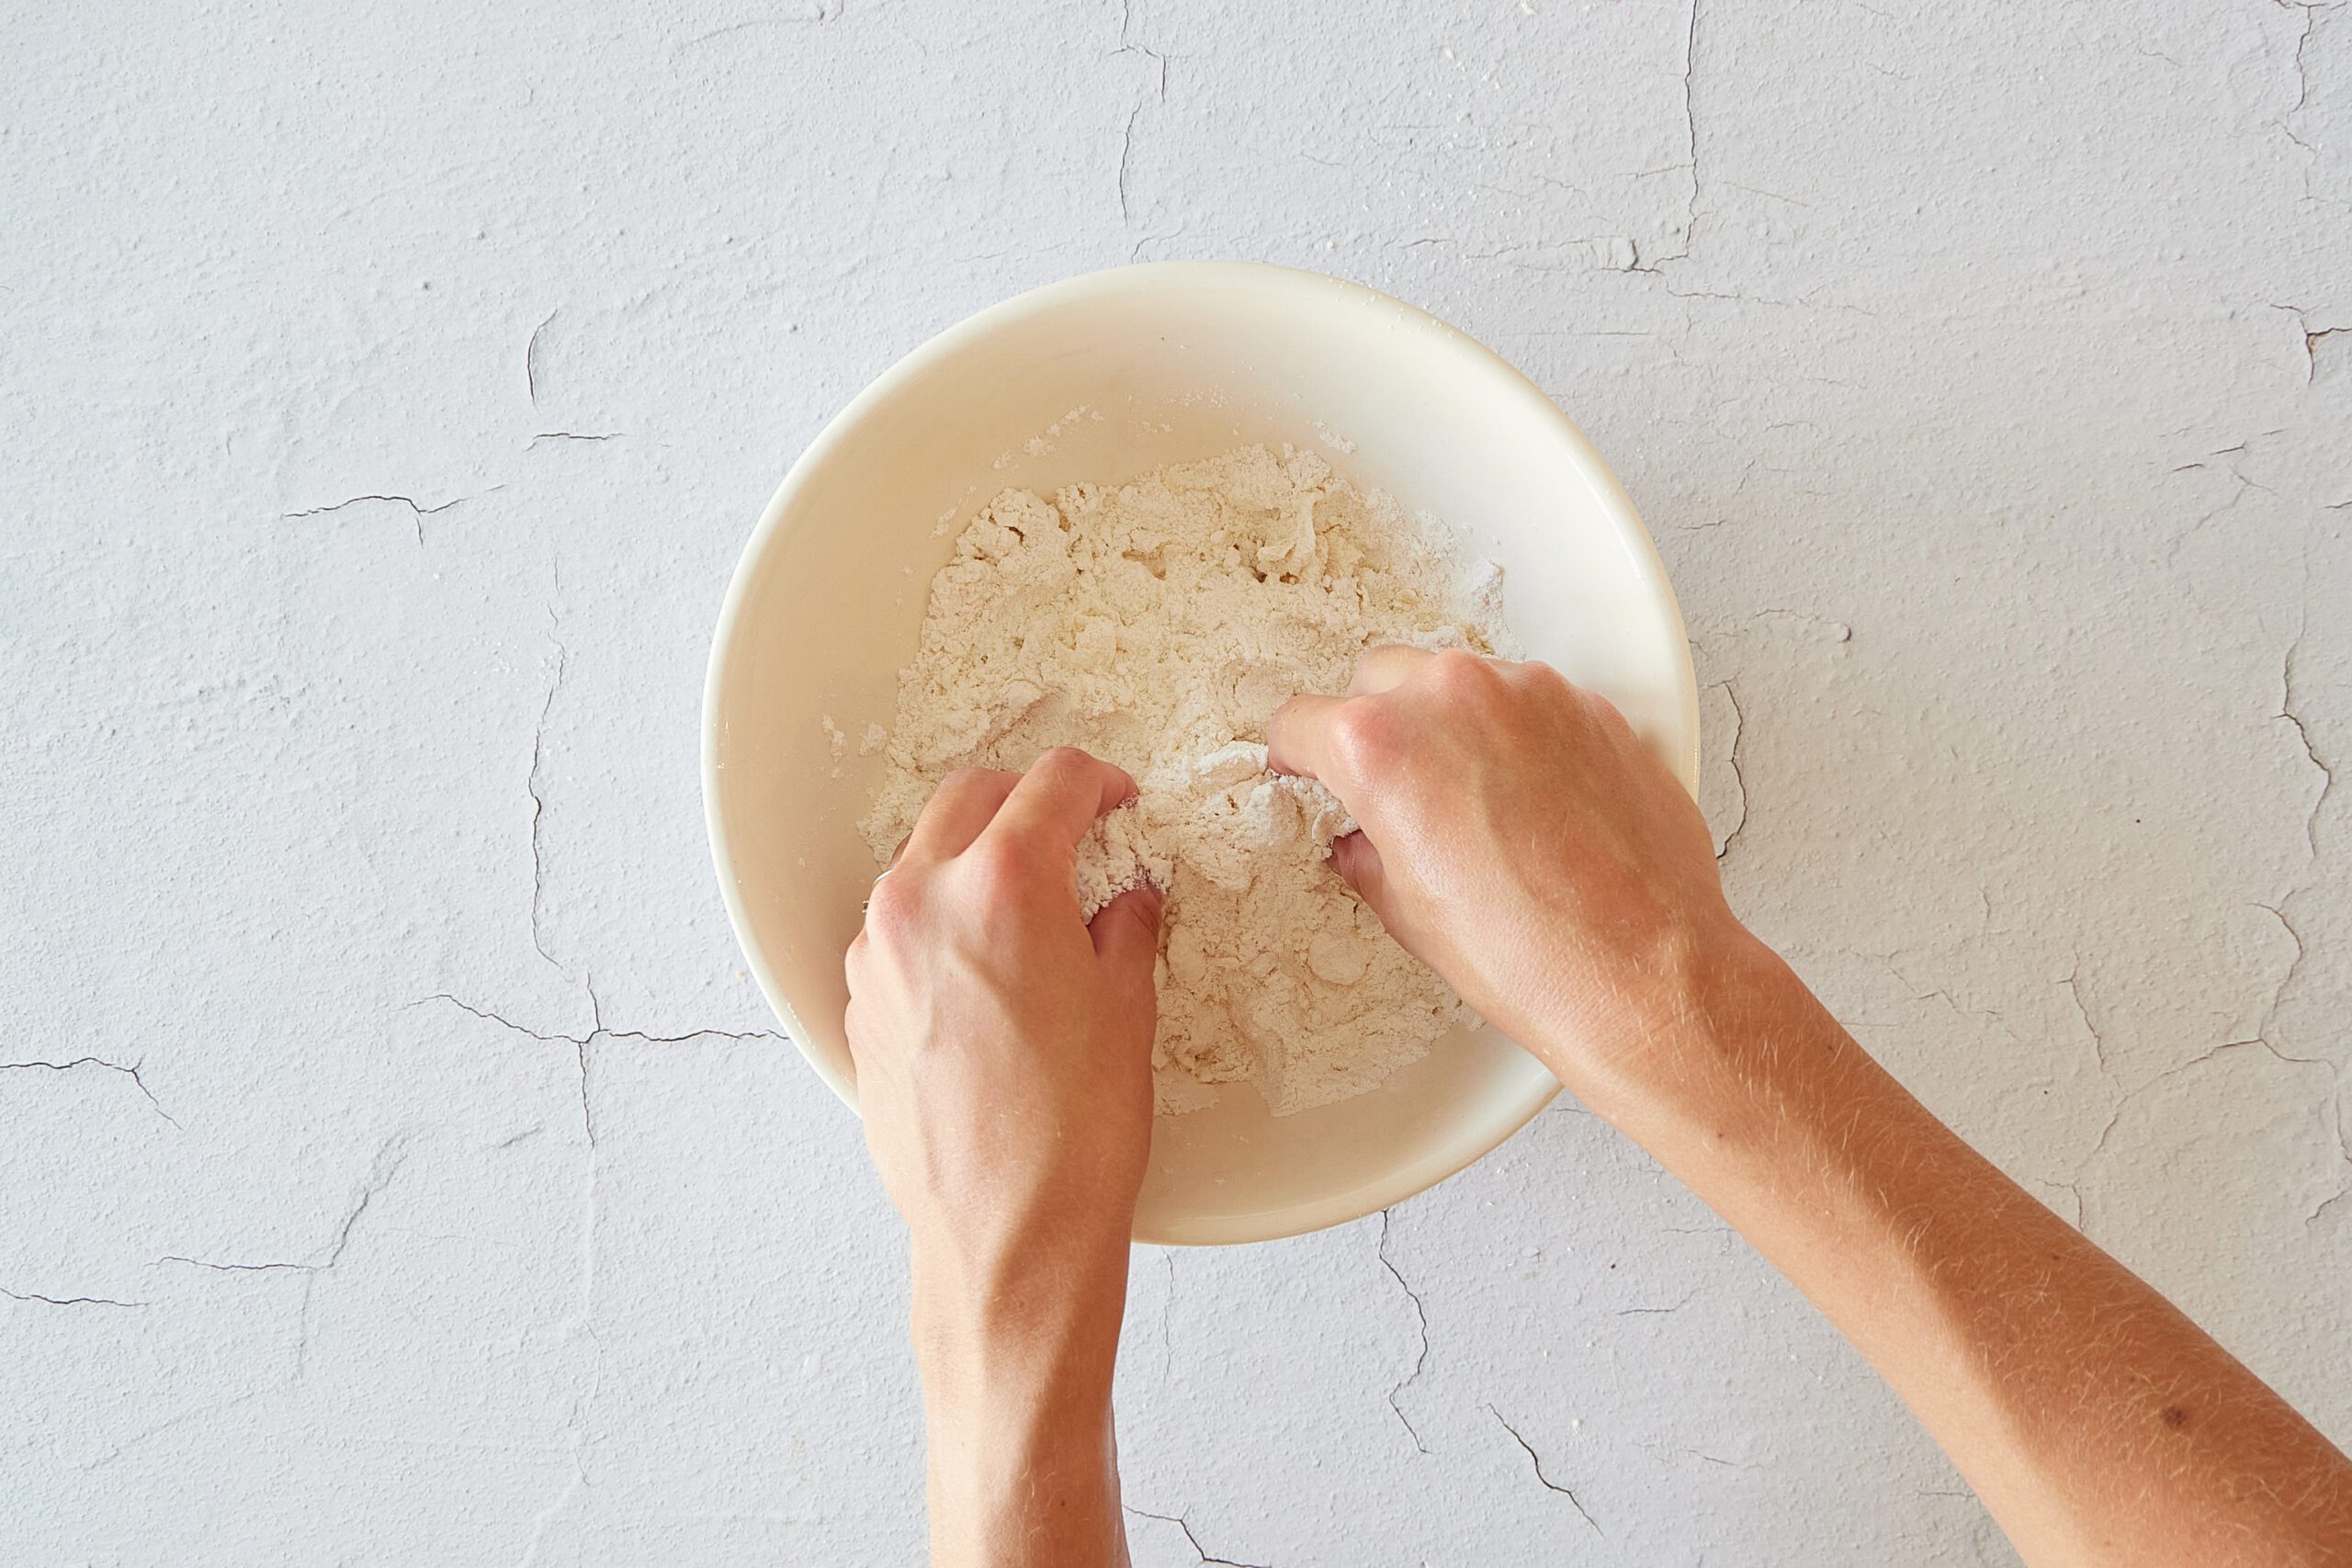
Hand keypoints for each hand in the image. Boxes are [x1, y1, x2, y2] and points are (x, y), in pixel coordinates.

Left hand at [843, 746, 1161, 1567]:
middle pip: (973, 798)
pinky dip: (944, 920)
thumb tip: (1122, 901)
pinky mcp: (860, 1004)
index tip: (1119, 801)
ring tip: (1036, 908)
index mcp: (1001, 884)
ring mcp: (878, 952)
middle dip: (1030, 803)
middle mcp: (922, 900)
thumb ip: (1122, 929)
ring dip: (979, 859)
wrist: (1006, 1240)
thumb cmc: (1074, 1136)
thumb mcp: (1127, 1011)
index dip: (1101, 783)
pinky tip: (991, 968)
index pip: (1053, 784)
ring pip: (926, 859)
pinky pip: (900, 926)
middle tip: (1080, 835)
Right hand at [1266, 646, 1743, 1099]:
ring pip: (1460, 682)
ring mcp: (1531, 693)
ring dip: (1450, 726)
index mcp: (1382, 745)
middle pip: (1380, 679)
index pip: (1302, 720)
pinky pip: (1531, 704)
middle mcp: (1453, 696)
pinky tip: (1532, 804)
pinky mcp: (1592, 708)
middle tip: (1390, 790)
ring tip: (1470, 802)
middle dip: (1374, 727)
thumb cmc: (1533, 956)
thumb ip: (1367, 853)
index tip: (1306, 771)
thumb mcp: (1409, 913)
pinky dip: (1518, 738)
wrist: (1642, 974)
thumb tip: (1365, 841)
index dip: (1297, 757)